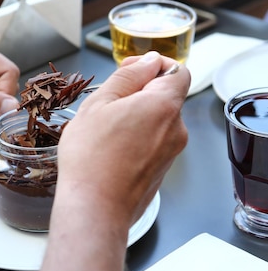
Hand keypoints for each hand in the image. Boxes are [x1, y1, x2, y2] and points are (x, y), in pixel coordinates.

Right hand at [57, 52, 189, 228]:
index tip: (131, 70)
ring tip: (103, 131)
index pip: (177, 71)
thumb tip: (149, 61)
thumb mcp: (100, 103)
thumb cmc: (91, 158)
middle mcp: (175, 129)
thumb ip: (128, 76)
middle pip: (166, 97)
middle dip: (139, 94)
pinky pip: (152, 144)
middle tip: (106, 104)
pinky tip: (110, 151)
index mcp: (164, 106)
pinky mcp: (161, 171)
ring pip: (157, 122)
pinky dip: (136, 140)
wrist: (95, 209)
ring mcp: (171, 153)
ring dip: (135, 118)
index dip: (154, 65)